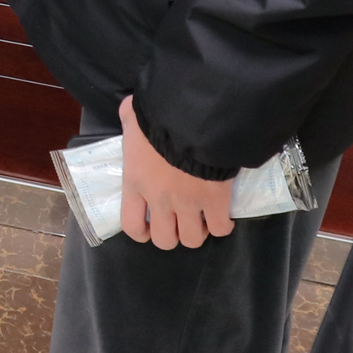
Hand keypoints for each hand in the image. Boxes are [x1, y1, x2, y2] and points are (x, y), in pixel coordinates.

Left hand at [118, 96, 233, 249]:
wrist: (194, 113)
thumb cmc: (159, 113)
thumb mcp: (133, 115)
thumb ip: (128, 120)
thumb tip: (129, 114)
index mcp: (135, 182)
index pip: (131, 225)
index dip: (141, 233)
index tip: (150, 229)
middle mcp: (159, 199)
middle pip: (165, 240)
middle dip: (174, 234)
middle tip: (181, 221)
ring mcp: (188, 202)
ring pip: (192, 239)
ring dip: (198, 232)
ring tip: (202, 221)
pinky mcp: (215, 200)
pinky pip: (220, 228)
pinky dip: (223, 226)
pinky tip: (224, 218)